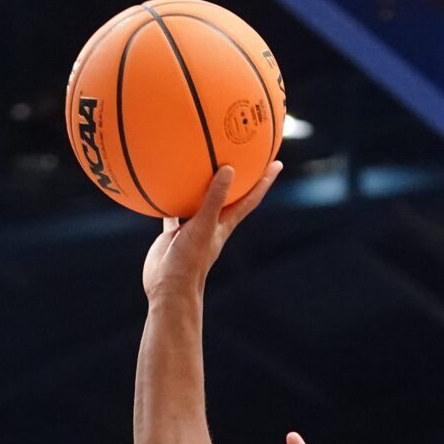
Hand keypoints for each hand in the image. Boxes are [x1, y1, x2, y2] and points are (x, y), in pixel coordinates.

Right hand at [141, 162, 282, 303]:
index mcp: (224, 224)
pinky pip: (175, 211)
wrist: (168, 287)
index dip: (264, 181)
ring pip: (203, 201)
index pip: (249, 199)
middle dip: (240, 178)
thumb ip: (214, 199)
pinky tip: (167, 187)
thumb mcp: (203, 226)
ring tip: (207, 162)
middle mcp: (212, 224)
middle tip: (246, 157)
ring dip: (206, 184)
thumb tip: (228, 169)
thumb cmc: (189, 261)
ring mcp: (193, 228)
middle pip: (230, 196)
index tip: (276, 163)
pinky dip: (172, 199)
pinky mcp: (175, 233)